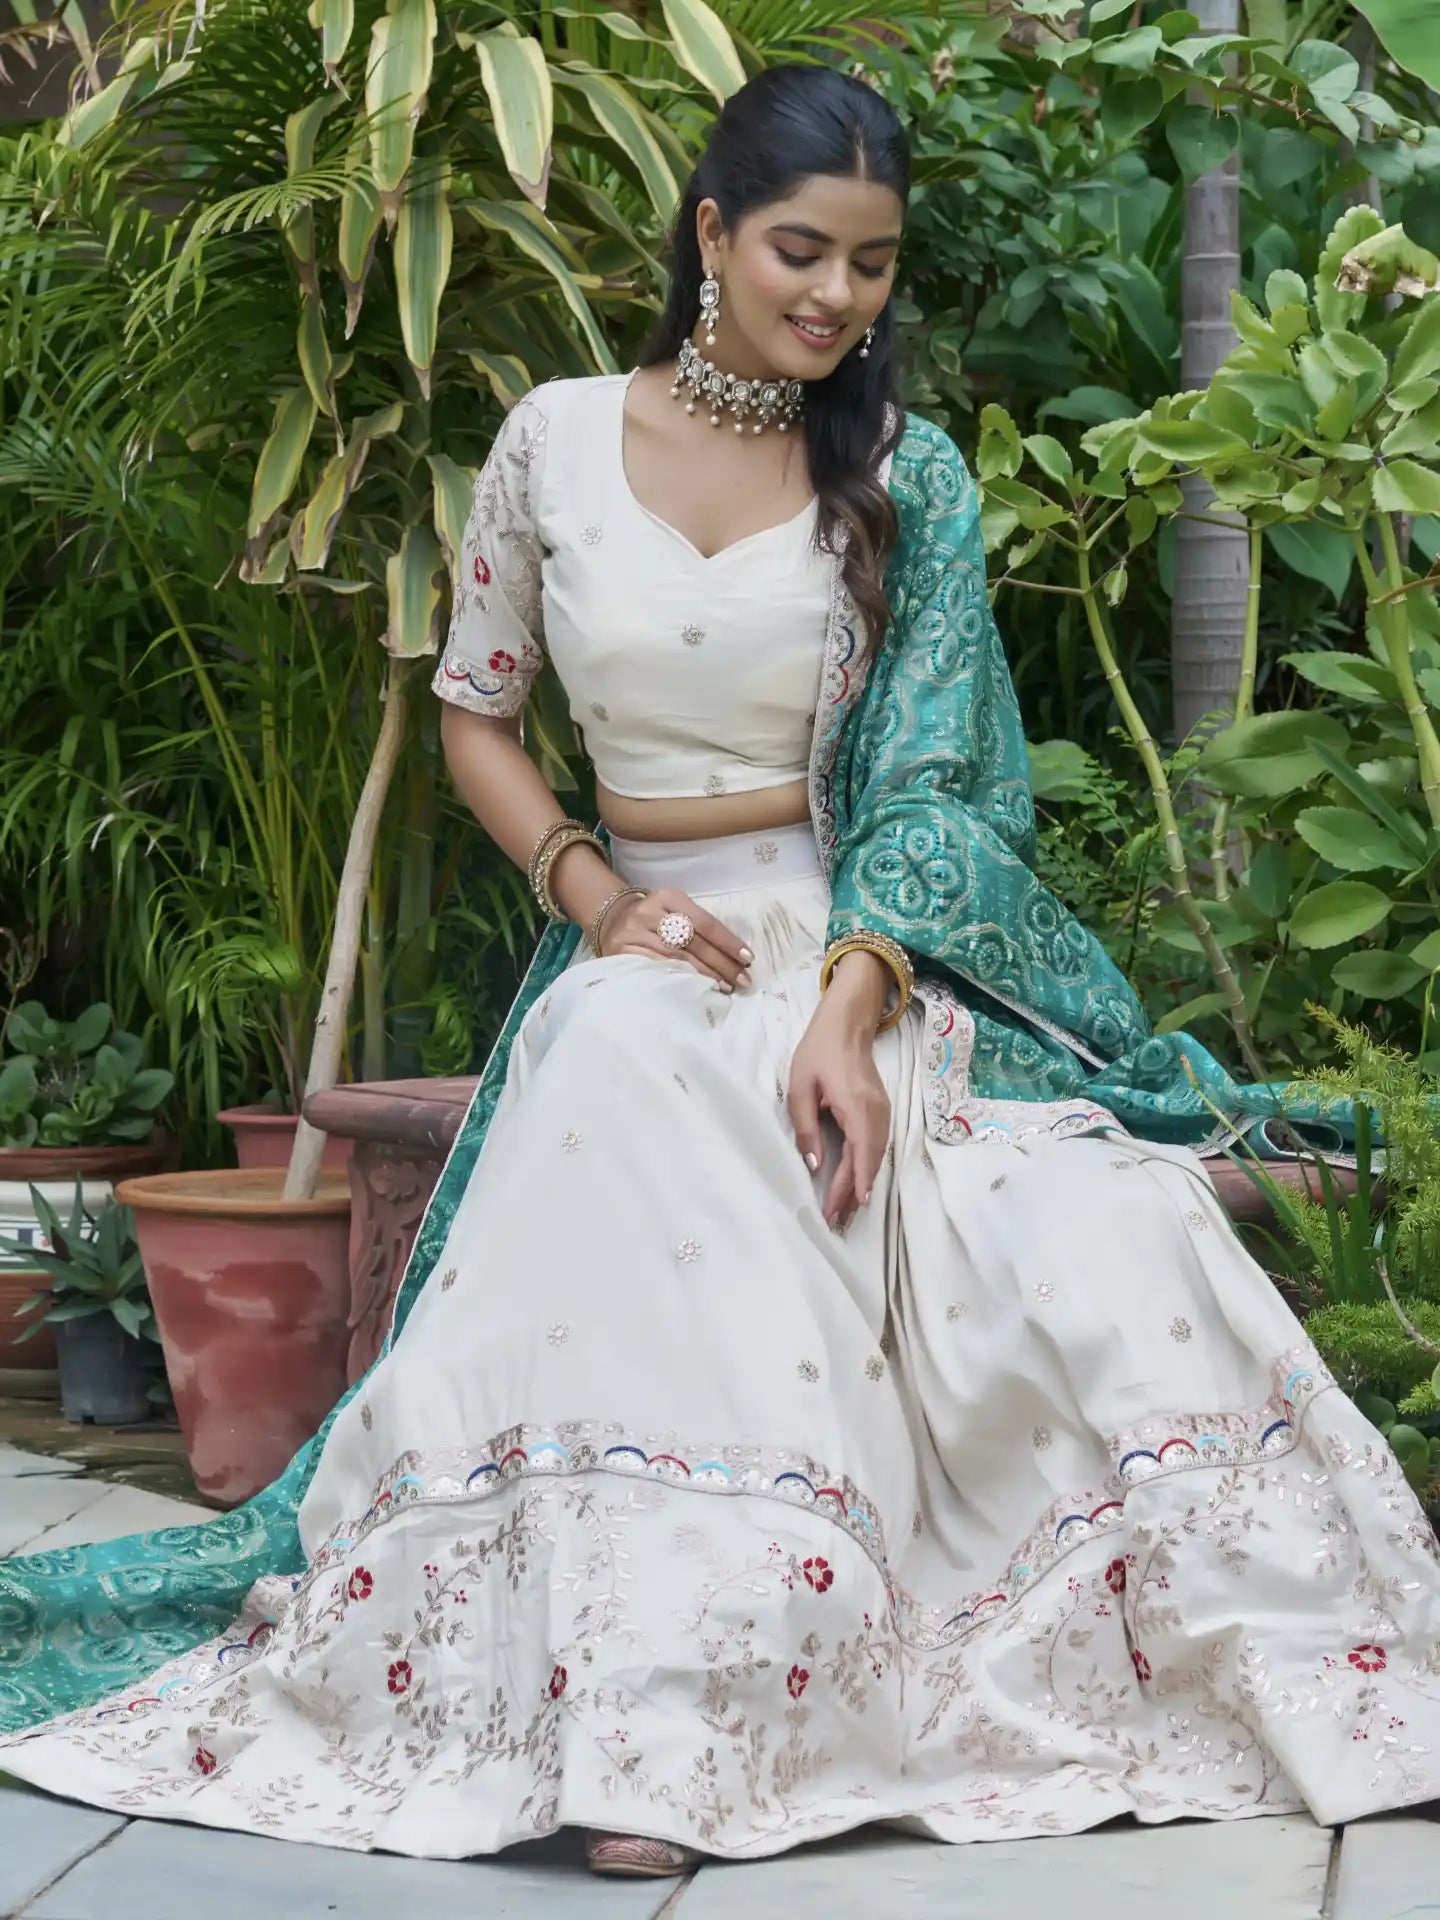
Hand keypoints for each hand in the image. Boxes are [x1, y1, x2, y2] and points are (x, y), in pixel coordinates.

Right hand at [599, 885, 752, 990]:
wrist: (612, 920)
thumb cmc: (656, 919)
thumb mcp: (675, 911)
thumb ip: (700, 928)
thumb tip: (736, 956)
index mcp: (668, 896)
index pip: (705, 922)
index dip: (727, 941)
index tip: (747, 958)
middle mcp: (649, 912)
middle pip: (693, 942)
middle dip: (721, 963)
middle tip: (742, 979)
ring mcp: (634, 934)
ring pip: (677, 959)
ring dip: (705, 976)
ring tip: (726, 987)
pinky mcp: (623, 954)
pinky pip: (657, 970)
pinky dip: (680, 981)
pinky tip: (696, 990)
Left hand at [788, 995, 890, 1229]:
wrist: (846, 1024)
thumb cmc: (818, 1051)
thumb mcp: (800, 1087)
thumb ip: (806, 1127)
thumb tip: (815, 1164)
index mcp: (855, 1105)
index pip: (859, 1154)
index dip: (852, 1184)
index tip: (844, 1209)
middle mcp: (876, 1111)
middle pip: (869, 1160)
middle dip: (854, 1192)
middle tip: (836, 1219)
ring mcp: (883, 1110)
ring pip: (876, 1155)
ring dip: (862, 1182)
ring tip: (845, 1209)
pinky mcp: (881, 1109)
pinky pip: (877, 1144)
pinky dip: (868, 1166)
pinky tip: (858, 1181)